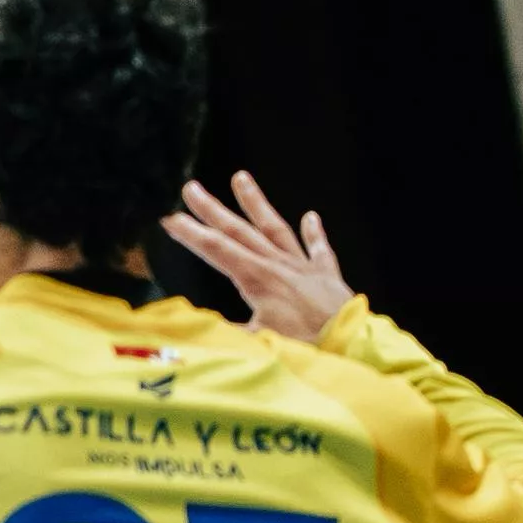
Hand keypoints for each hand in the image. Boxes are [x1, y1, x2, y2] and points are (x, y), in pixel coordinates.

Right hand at [169, 172, 354, 338]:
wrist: (352, 345)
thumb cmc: (304, 346)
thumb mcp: (258, 341)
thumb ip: (226, 331)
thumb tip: (195, 324)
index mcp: (257, 279)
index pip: (217, 250)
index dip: (191, 234)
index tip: (170, 218)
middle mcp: (277, 265)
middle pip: (239, 231)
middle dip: (212, 209)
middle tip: (191, 188)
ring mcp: (303, 267)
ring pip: (275, 228)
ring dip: (256, 203)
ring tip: (241, 177)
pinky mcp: (326, 276)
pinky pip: (319, 250)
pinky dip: (314, 233)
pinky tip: (311, 216)